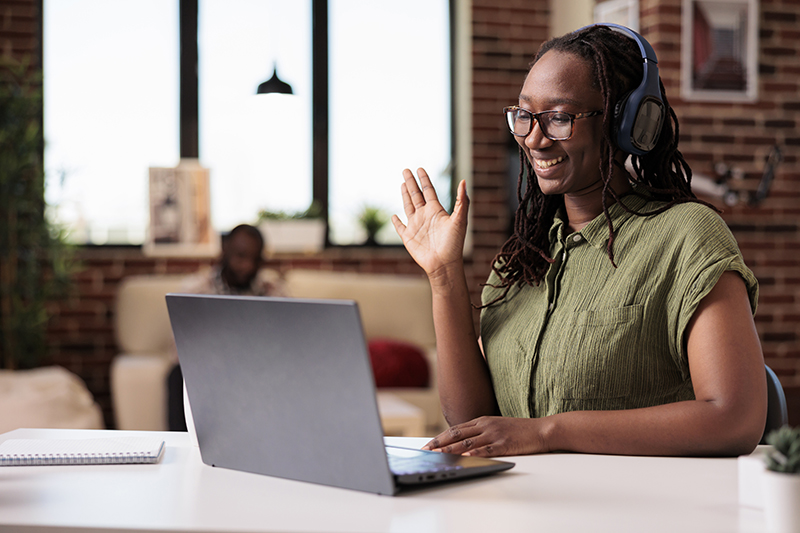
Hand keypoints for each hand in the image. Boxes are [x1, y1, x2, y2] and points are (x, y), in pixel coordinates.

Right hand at [392, 168, 468, 279]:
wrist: (444, 264)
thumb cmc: (454, 244)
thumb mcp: (460, 220)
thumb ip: (461, 201)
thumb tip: (463, 181)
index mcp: (436, 210)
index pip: (428, 190)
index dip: (424, 179)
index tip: (420, 168)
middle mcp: (425, 216)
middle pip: (416, 195)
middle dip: (411, 182)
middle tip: (406, 170)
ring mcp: (416, 226)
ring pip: (408, 206)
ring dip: (405, 195)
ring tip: (402, 184)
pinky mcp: (408, 238)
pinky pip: (400, 227)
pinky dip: (396, 222)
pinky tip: (394, 216)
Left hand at [422, 416, 550, 457]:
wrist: (541, 429)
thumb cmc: (519, 430)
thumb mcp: (496, 426)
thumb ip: (480, 433)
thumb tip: (462, 444)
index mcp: (482, 421)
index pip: (455, 429)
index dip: (439, 437)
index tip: (427, 445)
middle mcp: (485, 425)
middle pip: (457, 434)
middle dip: (439, 443)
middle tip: (425, 451)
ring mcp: (494, 434)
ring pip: (468, 442)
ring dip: (451, 449)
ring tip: (438, 455)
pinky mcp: (504, 443)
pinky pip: (486, 449)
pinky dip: (474, 454)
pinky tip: (464, 457)